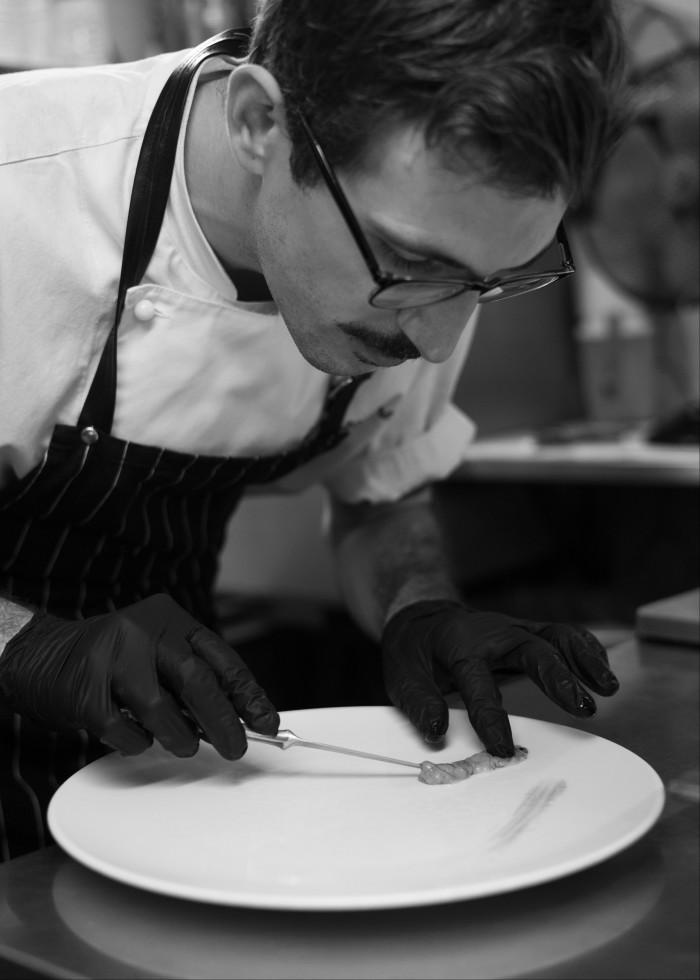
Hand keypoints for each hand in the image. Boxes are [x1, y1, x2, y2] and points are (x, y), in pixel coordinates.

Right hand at [0, 594, 278, 758]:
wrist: (44, 656)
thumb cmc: (113, 661)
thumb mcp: (159, 655)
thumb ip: (195, 680)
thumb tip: (240, 719)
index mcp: (169, 619)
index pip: (220, 657)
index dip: (247, 693)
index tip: (267, 721)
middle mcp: (142, 630)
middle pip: (196, 679)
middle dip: (223, 721)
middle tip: (236, 748)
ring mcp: (111, 657)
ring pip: (160, 707)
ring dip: (180, 737)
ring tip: (184, 745)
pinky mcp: (85, 689)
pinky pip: (124, 730)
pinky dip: (137, 743)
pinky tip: (137, 736)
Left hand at [381, 599, 618, 755]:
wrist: (423, 618)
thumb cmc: (413, 651)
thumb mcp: (401, 676)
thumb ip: (419, 703)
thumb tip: (436, 732)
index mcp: (458, 645)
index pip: (478, 683)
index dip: (491, 718)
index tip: (503, 749)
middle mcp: (492, 632)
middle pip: (532, 648)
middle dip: (559, 678)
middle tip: (584, 708)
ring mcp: (515, 629)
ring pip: (556, 636)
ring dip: (585, 660)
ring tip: (608, 688)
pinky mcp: (529, 632)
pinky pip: (563, 636)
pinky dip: (586, 650)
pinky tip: (602, 673)